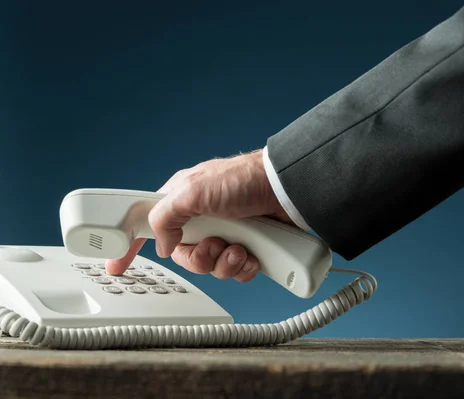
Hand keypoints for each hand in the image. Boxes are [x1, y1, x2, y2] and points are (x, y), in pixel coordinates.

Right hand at [104, 149, 292, 281]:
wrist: (287, 191)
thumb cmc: (243, 180)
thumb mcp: (193, 191)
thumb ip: (165, 217)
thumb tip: (163, 246)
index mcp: (183, 202)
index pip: (149, 226)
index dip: (132, 246)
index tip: (117, 265)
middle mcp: (202, 220)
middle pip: (185, 256)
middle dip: (200, 258)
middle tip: (214, 245)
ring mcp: (226, 234)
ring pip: (211, 268)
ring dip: (225, 264)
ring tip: (240, 249)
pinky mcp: (248, 246)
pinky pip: (236, 272)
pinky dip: (244, 268)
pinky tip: (254, 255)